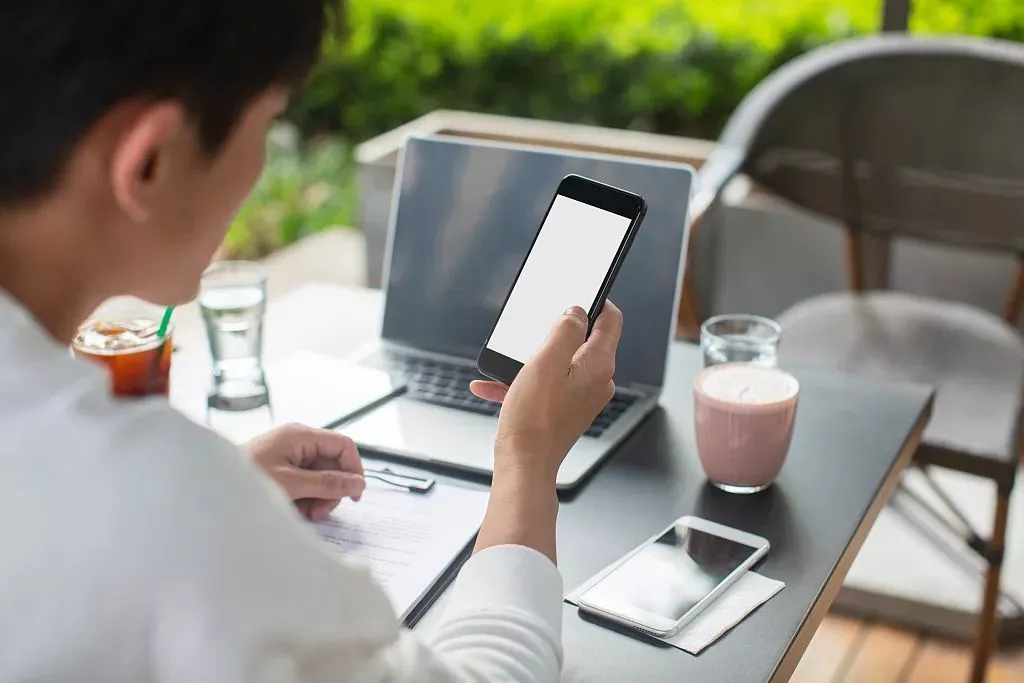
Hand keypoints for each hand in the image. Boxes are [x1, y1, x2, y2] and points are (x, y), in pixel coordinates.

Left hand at [247, 424, 365, 520]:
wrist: (210, 489)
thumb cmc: (246, 480)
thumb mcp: (292, 484)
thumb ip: (327, 483)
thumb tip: (357, 483)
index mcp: (300, 435)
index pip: (343, 445)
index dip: (354, 468)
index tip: (354, 495)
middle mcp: (297, 442)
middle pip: (333, 464)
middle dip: (331, 490)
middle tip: (319, 511)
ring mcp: (289, 455)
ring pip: (321, 477)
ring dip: (318, 498)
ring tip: (303, 512)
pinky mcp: (282, 469)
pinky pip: (306, 483)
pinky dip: (305, 498)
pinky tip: (293, 508)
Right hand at [471, 301, 622, 481]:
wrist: (523, 464)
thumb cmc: (533, 417)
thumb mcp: (545, 361)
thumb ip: (565, 329)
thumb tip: (577, 312)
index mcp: (599, 366)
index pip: (611, 321)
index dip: (597, 301)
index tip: (580, 291)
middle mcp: (598, 382)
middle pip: (585, 341)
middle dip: (555, 332)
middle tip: (532, 330)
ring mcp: (583, 398)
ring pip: (561, 363)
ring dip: (532, 358)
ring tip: (506, 363)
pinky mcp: (566, 410)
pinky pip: (548, 385)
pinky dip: (525, 381)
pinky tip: (495, 386)